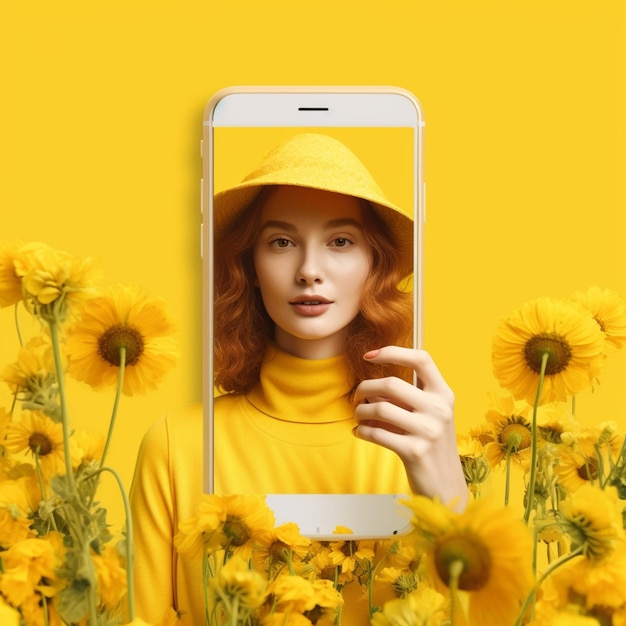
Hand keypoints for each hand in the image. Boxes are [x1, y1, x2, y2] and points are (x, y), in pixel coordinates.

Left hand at [352, 346, 467, 510]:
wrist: (446, 487)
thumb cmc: (431, 446)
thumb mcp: (428, 417)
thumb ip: (405, 399)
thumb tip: (370, 388)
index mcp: (444, 394)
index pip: (422, 359)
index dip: (393, 351)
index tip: (369, 356)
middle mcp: (440, 409)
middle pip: (391, 384)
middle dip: (365, 388)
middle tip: (356, 396)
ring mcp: (429, 431)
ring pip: (379, 408)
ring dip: (360, 412)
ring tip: (358, 417)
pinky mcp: (414, 451)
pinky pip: (375, 433)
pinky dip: (361, 431)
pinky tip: (360, 432)